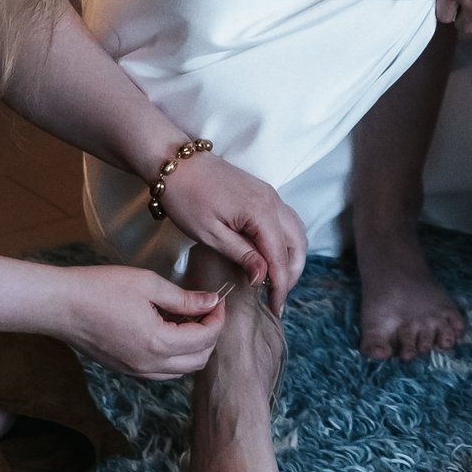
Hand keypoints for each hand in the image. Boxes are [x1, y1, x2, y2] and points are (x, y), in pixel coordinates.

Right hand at [65, 261, 226, 381]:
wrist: (61, 306)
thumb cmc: (100, 289)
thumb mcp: (148, 284)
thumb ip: (184, 298)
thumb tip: (211, 302)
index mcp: (158, 343)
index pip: (205, 339)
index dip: (218, 318)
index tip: (217, 300)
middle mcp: (150, 365)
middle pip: (198, 360)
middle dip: (210, 335)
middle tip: (206, 309)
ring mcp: (136, 371)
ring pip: (181, 369)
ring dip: (193, 347)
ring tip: (187, 317)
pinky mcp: (125, 369)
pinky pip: (161, 370)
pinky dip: (174, 354)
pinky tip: (167, 328)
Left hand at [156, 149, 307, 315]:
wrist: (174, 162)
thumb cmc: (186, 197)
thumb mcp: (210, 233)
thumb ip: (242, 254)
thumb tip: (264, 277)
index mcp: (260, 211)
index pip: (280, 256)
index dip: (280, 286)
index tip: (275, 308)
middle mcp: (272, 200)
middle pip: (297, 243)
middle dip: (291, 274)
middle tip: (278, 298)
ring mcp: (269, 194)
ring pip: (295, 231)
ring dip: (292, 257)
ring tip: (278, 281)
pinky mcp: (262, 193)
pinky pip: (285, 220)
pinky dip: (286, 242)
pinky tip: (272, 256)